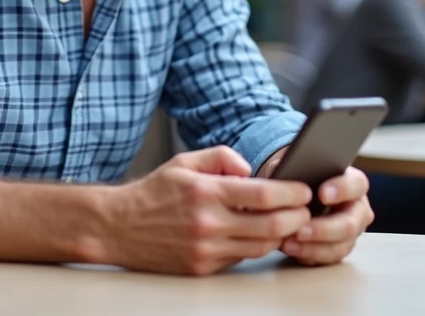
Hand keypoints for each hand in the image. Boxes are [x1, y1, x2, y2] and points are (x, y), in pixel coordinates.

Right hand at [107, 146, 313, 275]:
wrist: (119, 227)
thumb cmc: (154, 192)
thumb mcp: (185, 161)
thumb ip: (222, 157)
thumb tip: (251, 170)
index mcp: (206, 192)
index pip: (264, 194)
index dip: (292, 192)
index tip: (304, 189)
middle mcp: (208, 223)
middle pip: (271, 225)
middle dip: (297, 217)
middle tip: (306, 209)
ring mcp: (206, 249)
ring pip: (261, 246)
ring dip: (281, 234)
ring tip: (288, 221)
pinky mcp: (203, 267)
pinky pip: (241, 257)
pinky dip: (255, 245)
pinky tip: (258, 233)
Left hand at [280, 166, 372, 265]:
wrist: (299, 195)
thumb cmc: (304, 177)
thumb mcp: (304, 166)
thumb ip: (303, 169)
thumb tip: (290, 172)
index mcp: (354, 184)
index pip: (357, 185)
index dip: (342, 189)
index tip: (323, 194)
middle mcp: (358, 210)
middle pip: (350, 224)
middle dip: (324, 229)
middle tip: (301, 230)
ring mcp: (352, 232)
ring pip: (341, 246)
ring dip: (314, 246)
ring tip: (289, 243)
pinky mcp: (339, 248)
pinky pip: (328, 258)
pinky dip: (308, 254)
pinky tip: (290, 248)